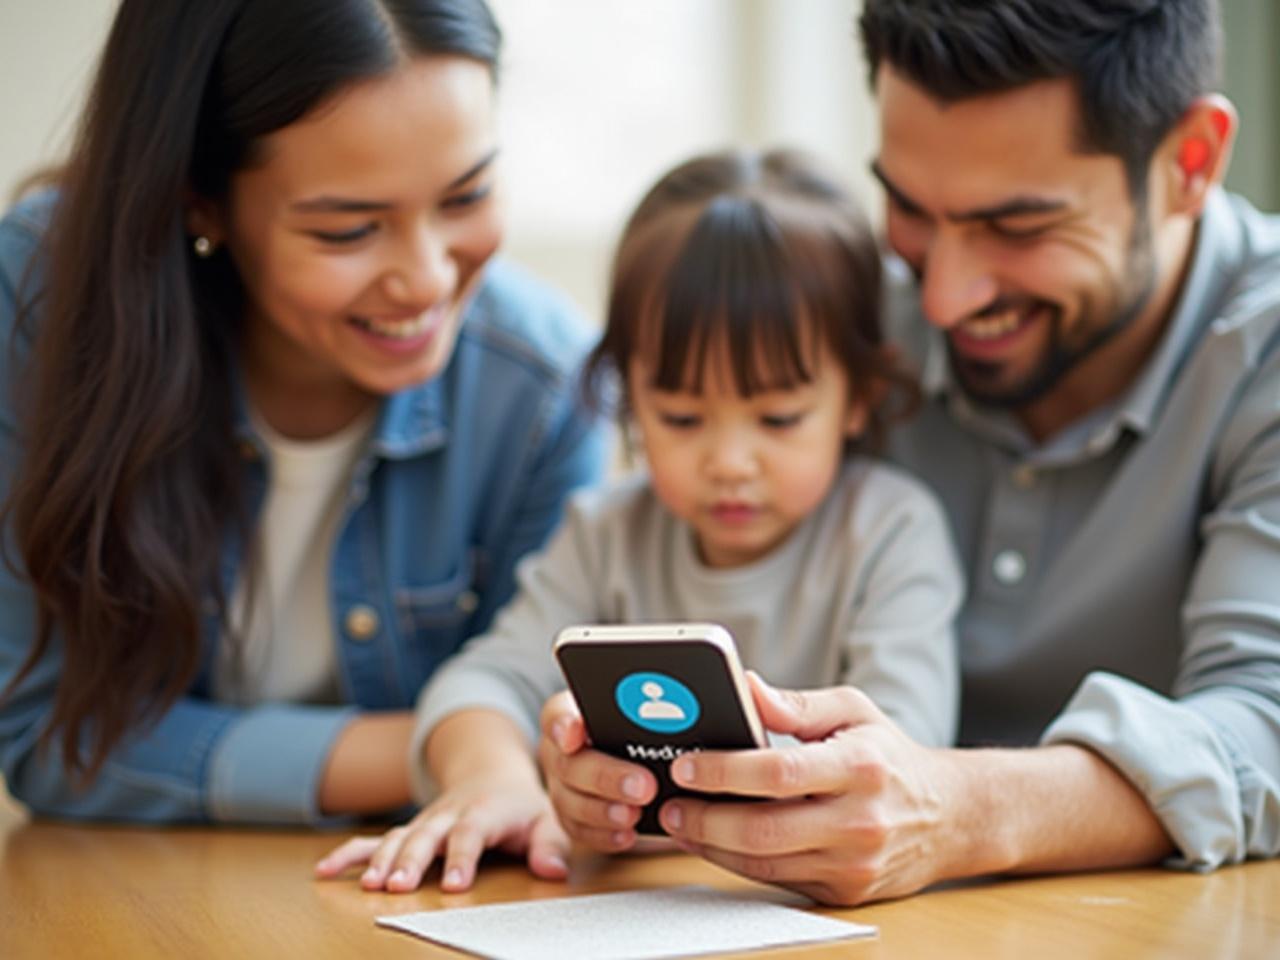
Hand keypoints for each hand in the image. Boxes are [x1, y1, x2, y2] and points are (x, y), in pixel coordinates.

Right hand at [313, 772, 569, 892]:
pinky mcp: (407, 829)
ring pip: (398, 837)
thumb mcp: (545, 819)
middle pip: (427, 835)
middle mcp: (449, 813)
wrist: (491, 771)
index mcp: (485, 810)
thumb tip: (554, 870)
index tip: (454, 885)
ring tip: (371, 885)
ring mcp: (424, 821)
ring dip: (382, 860)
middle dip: (411, 860)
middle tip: (398, 886)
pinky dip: (349, 853)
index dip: (462, 857)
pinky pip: (374, 839)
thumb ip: (550, 844)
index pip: (472, 833)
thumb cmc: (519, 805)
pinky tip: (325, 871)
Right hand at [537, 690, 658, 852]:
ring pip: (569, 801)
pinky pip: (578, 830)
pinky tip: (627, 835)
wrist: (628, 757)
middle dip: (605, 776)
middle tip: (644, 786)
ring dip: (602, 811)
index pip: (557, 714)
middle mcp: (559, 752)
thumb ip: (644, 713)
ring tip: (634, 815)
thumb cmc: (634, 727)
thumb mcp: (637, 712)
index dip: (564, 724)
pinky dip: (602, 835)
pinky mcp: (571, 816)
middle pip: (569, 764)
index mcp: (569, 717)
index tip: (576, 731)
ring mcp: (561, 786)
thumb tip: (678, 715)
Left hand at [657, 673, 961, 905]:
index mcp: (860, 767)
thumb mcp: (853, 711)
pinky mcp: (845, 892)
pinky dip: (737, 863)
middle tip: (669, 803)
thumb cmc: (890, 756)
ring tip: (679, 822)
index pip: (779, 773)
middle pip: (764, 830)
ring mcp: (854, 864)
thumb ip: (796, 704)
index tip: (686, 765)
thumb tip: (745, 687)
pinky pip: (777, 882)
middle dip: (705, 819)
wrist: (951, 816)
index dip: (724, 771)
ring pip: (764, 864)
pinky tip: (713, 842)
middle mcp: (859, 821)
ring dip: (711, 845)